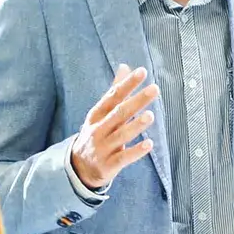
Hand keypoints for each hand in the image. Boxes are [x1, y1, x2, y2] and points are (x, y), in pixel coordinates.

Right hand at [70, 64, 159, 191]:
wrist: (80, 167)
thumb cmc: (97, 134)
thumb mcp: (101, 113)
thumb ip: (115, 92)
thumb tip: (125, 67)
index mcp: (97, 114)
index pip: (113, 96)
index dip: (127, 84)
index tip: (142, 71)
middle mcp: (98, 129)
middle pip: (119, 113)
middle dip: (137, 101)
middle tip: (154, 89)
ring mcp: (103, 147)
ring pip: (121, 135)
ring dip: (136, 125)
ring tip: (151, 115)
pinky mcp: (109, 165)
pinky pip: (123, 158)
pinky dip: (136, 151)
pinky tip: (149, 144)